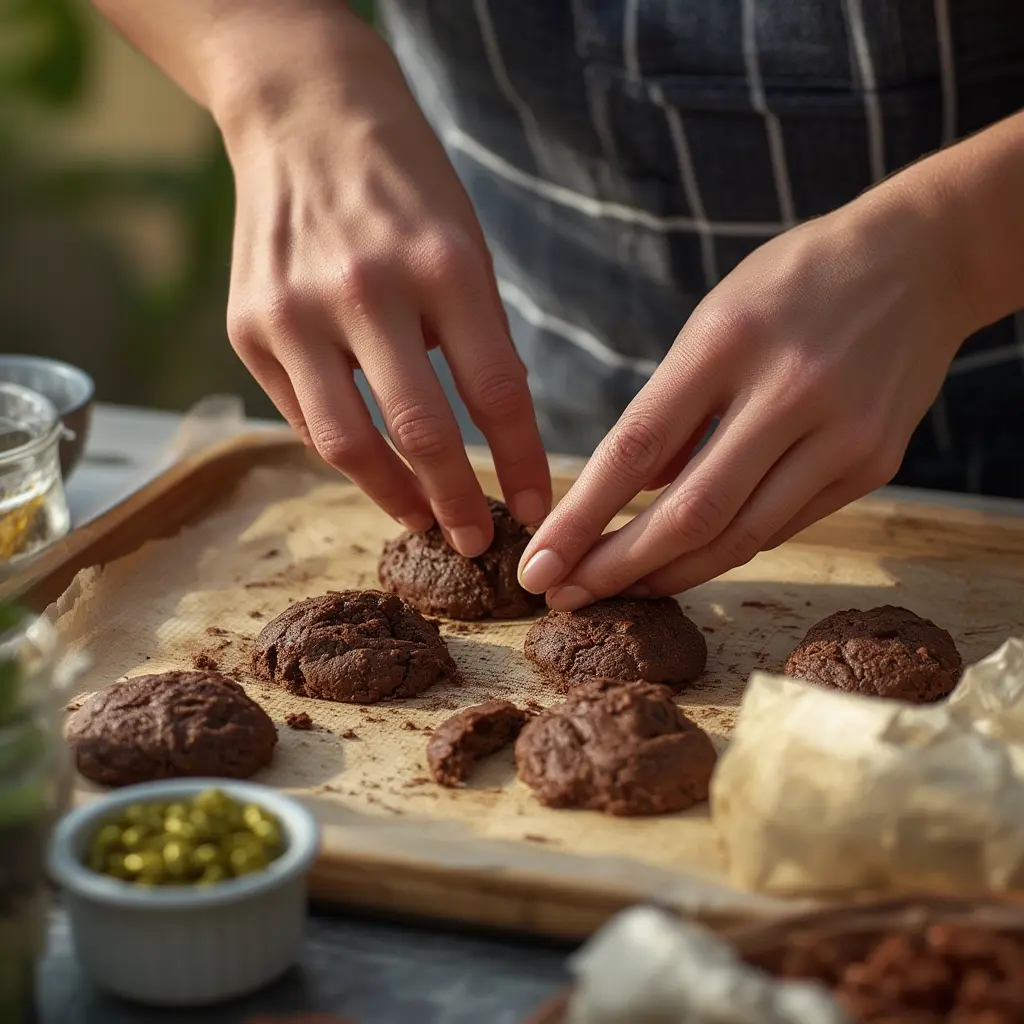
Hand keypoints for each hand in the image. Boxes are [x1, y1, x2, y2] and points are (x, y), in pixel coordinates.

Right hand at [219, 11, 549, 553]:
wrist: (302, 115)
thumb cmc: (405, 186)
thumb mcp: (465, 245)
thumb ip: (479, 338)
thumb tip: (499, 437)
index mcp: (442, 265)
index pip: (496, 393)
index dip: (524, 464)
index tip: (542, 510)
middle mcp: (364, 290)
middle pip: (421, 434)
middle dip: (458, 503)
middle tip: (476, 541)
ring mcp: (295, 312)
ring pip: (348, 445)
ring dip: (393, 497)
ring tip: (422, 519)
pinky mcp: (247, 329)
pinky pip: (303, 418)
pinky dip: (345, 451)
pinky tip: (371, 465)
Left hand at [518, 183, 972, 607]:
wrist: (922, 260)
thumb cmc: (795, 282)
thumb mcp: (715, 316)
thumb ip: (674, 406)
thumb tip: (637, 491)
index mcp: (730, 341)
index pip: (636, 448)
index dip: (582, 517)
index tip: (539, 561)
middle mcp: (790, 391)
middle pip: (689, 511)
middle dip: (617, 566)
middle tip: (566, 596)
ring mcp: (842, 434)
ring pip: (740, 536)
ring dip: (670, 573)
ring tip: (618, 588)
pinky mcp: (875, 465)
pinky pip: (783, 526)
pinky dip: (727, 547)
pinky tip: (686, 559)